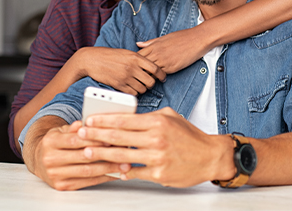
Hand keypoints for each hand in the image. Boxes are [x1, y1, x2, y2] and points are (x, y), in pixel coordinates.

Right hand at [31, 120, 129, 190]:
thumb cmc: (56, 143)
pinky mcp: (61, 186)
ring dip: (108, 168)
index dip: (94, 139)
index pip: (75, 140)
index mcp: (51, 141)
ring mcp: (55, 174)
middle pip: (83, 157)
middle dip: (105, 154)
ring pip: (87, 171)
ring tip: (124, 165)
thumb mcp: (62, 130)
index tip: (112, 138)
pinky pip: (86, 182)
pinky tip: (114, 174)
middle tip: (124, 152)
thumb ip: (75, 127)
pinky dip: (102, 178)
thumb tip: (87, 122)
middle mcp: (50, 159)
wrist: (38, 160)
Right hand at [78, 47, 165, 94]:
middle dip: (151, 84)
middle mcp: (132, 67)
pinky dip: (134, 93)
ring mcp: (125, 77)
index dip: (162, 75)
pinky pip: (133, 93)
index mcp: (136, 57)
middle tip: (148, 83)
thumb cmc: (109, 55)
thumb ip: (138, 59)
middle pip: (151, 81)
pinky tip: (131, 89)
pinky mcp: (119, 85)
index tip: (162, 78)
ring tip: (138, 85)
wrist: (92, 59)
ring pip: (143, 89)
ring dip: (142, 89)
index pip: (155, 68)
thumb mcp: (126, 53)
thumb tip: (151, 67)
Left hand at [78, 107, 235, 186]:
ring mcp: (157, 158)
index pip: (124, 120)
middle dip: (96, 135)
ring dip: (102, 154)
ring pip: (122, 156)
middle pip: (118, 137)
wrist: (210, 156)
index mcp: (157, 122)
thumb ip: (148, 116)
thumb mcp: (170, 117)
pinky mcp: (159, 175)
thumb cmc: (190, 136)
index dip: (103, 120)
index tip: (89, 120)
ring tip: (88, 151)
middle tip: (80, 134)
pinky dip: (121, 171)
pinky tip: (109, 169)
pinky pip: (134, 173)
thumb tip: (126, 117)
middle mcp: (156, 138)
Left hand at [137, 27, 209, 73]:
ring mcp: (164, 61)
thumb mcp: (164, 37)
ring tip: (145, 80)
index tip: (134, 66)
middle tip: (136, 76)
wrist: (197, 39)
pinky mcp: (171, 68)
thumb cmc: (182, 37)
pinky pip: (160, 75)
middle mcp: (157, 53)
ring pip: (149, 72)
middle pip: (141, 65)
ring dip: (147, 76)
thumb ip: (150, 42)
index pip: (138, 56)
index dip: (134, 62)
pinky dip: (157, 77)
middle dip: (138, 71)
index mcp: (154, 45)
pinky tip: (157, 79)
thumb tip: (138, 44)